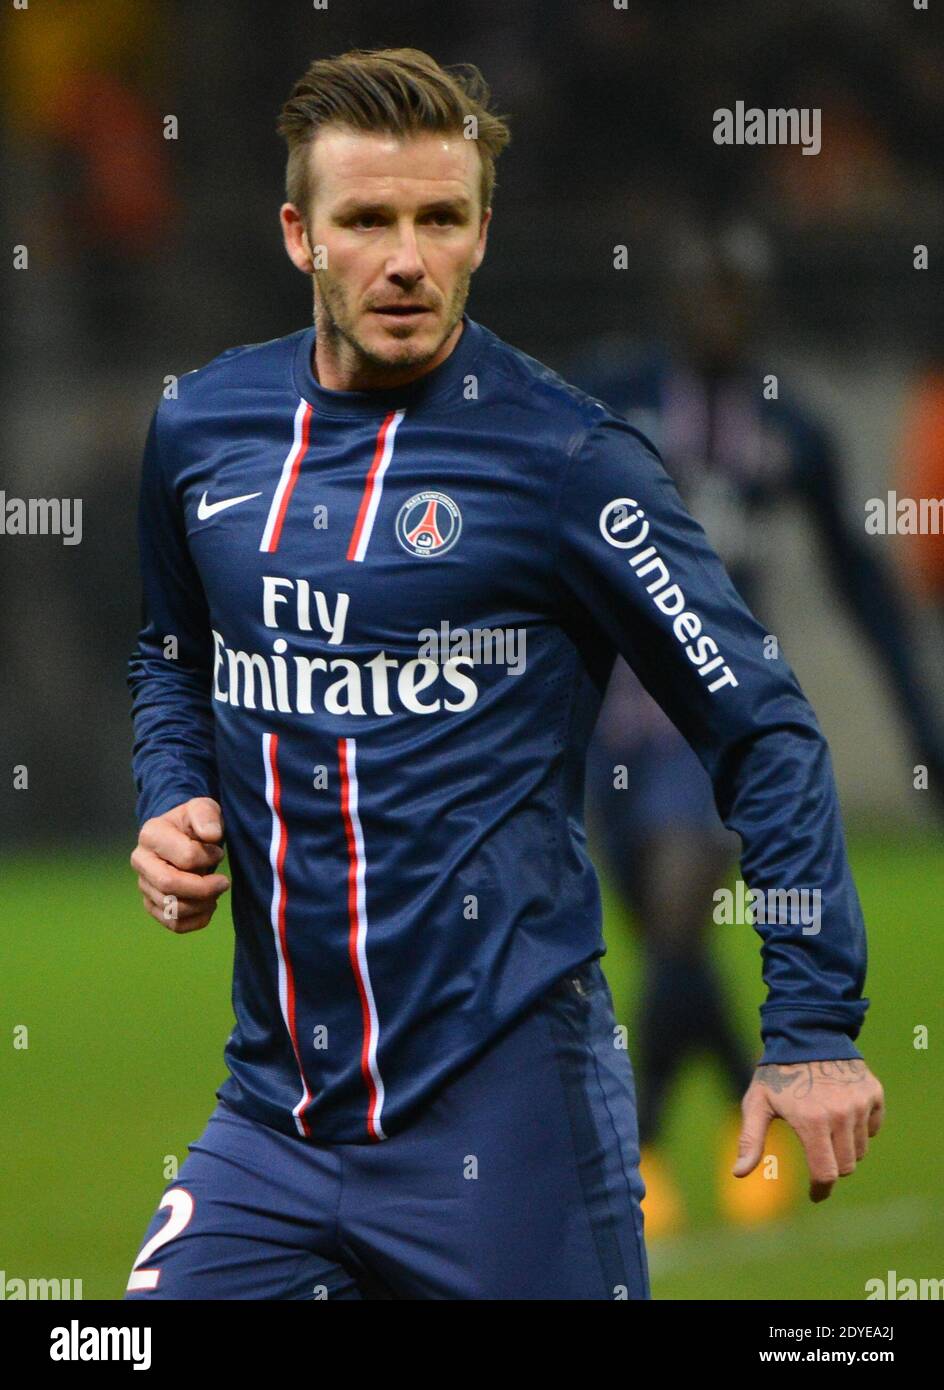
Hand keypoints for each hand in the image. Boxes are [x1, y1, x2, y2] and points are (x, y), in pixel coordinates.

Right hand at [130, 796, 229, 933]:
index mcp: (151, 834)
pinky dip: (196, 921)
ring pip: (172, 909)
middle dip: (204, 888)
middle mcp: (141, 861)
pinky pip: (173, 924)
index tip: (219, 852)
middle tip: (224, 883)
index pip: (185, 857)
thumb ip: (207, 816)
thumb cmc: (196, 822)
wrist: (185, 836)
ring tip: (216, 892)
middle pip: (169, 885)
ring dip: (202, 905)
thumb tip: (211, 835)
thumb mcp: (204, 808)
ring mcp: (144, 885)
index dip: (209, 858)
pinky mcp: (152, 904)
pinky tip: (208, 906)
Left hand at [734, 1059, 884, 1201]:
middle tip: (816, 1152)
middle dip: (830, 1167)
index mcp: (812, 1122)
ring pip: (860, 1149)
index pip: (826, 1173)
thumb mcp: (757, 1103)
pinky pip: (873, 1127)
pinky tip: (842, 1113)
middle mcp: (840, 1115)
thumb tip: (738, 1173)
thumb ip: (750, 1140)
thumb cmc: (777, 1072)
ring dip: (845, 1147)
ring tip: (825, 1127)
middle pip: (845, 1166)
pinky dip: (861, 1128)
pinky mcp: (873, 1093)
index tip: (816, 1195)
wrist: (806, 1033)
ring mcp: (860, 1104)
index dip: (821, 1190)